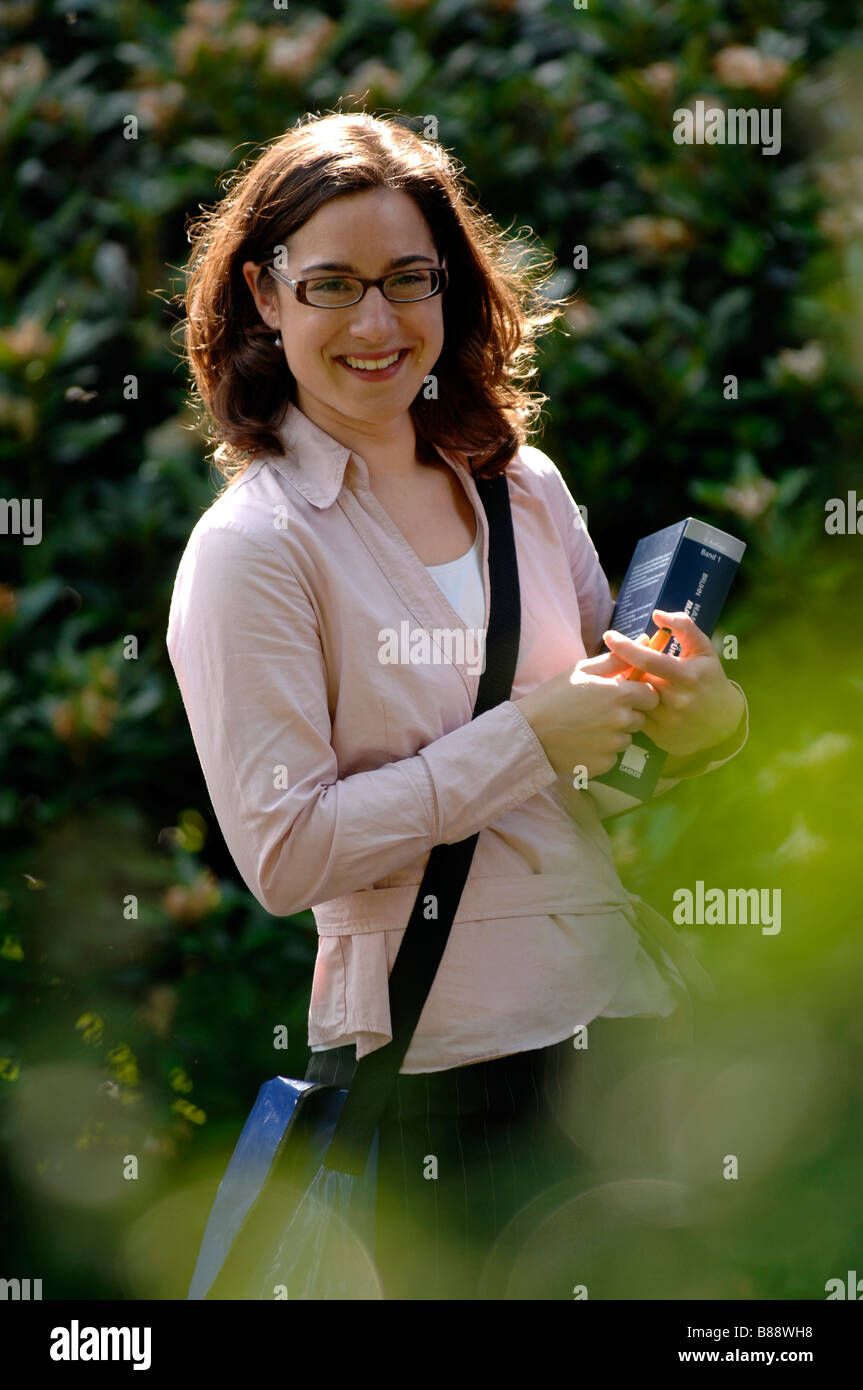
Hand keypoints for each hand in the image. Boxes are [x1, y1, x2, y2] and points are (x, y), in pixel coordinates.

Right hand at [514, 658, 660, 779]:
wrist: (529, 732)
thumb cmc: (554, 696)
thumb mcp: (582, 670)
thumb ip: (617, 659)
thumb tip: (644, 639)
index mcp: (620, 694)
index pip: (651, 695)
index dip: (639, 694)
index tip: (622, 695)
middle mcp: (622, 721)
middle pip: (640, 718)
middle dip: (627, 714)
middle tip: (599, 711)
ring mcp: (614, 745)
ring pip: (626, 738)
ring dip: (614, 734)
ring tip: (588, 728)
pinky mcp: (605, 764)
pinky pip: (613, 756)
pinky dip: (602, 751)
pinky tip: (583, 743)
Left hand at [601, 609, 744, 758]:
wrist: (724, 723)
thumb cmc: (710, 679)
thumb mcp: (704, 650)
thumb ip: (684, 627)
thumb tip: (657, 614)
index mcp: (688, 675)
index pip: (648, 660)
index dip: (625, 647)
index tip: (609, 636)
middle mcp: (677, 699)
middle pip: (636, 679)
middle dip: (625, 668)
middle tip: (621, 661)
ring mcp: (668, 720)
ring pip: (633, 699)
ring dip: (626, 688)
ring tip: (629, 681)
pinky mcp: (659, 737)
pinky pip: (635, 717)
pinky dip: (631, 706)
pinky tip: (634, 700)